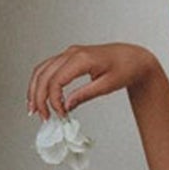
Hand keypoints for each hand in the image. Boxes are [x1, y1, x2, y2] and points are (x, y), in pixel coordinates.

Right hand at [27, 44, 154, 118]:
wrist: (134, 57)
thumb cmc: (126, 68)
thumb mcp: (107, 86)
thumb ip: (84, 95)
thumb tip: (66, 106)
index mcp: (82, 58)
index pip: (57, 80)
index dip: (54, 100)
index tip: (60, 114)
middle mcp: (72, 53)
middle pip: (44, 75)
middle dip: (39, 97)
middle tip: (43, 116)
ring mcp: (69, 53)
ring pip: (41, 70)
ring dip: (34, 89)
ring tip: (34, 109)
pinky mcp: (69, 57)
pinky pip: (48, 68)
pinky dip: (41, 82)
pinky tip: (39, 96)